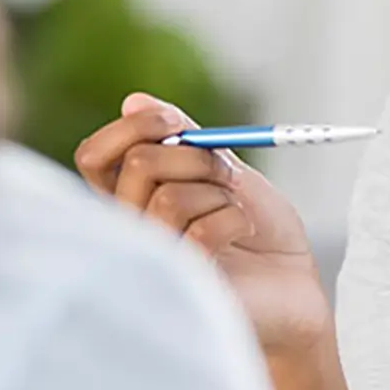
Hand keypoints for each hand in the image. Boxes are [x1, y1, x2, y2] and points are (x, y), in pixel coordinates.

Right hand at [76, 94, 335, 358]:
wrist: (296, 280)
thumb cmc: (258, 229)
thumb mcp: (221, 169)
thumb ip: (180, 136)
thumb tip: (133, 101)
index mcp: (130, 199)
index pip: (93, 157)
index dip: (130, 128)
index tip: (173, 121)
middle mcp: (131, 231)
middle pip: (137, 165)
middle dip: (196, 154)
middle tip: (227, 171)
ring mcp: (152, 262)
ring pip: (168, 198)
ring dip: (219, 193)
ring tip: (239, 210)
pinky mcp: (181, 287)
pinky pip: (199, 232)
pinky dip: (234, 219)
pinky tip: (243, 233)